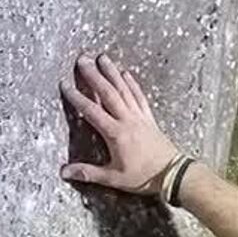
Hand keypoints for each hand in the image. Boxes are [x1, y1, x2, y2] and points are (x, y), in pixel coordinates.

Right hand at [59, 53, 182, 195]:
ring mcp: (139, 117)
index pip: (92, 111)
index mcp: (115, 133)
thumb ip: (88, 173)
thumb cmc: (143, 177)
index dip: (77, 97)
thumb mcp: (113, 178)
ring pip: (124, 90)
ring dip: (112, 73)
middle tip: (83, 60)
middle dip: (94, 75)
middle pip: (108, 93)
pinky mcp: (149, 118)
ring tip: (103, 58)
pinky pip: (139, 96)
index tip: (65, 85)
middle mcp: (127, 120)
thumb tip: (65, 172)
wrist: (172, 174)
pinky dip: (132, 84)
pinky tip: (126, 74)